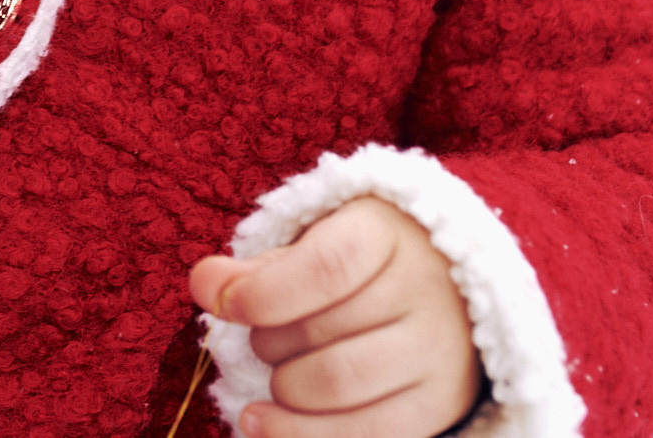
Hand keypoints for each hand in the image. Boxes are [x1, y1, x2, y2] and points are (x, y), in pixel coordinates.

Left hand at [190, 197, 482, 437]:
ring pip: (338, 386)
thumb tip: (206, 284)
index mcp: (387, 234)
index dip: (260, 294)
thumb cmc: (361, 265)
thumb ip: (259, 268)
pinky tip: (265, 423)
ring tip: (273, 381)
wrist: (446, 293)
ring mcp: (437, 352)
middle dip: (268, 344)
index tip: (219, 303)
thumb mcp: (314, 243)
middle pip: (323, 334)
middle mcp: (423, 292)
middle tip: (260, 340)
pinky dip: (302, 434)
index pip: (325, 268)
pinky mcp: (439, 404)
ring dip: (283, 392)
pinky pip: (366, 433)